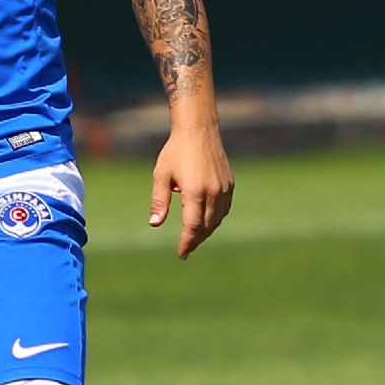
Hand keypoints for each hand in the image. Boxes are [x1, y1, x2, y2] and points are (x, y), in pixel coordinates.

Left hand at [149, 122, 233, 258]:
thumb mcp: (161, 176)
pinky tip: (207, 223)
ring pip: (217, 219)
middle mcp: (213, 192)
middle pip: (207, 226)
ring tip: (194, 239)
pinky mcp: (229, 184)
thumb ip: (159, 201)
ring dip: (206, 232)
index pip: (193, 226)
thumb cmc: (175, 152)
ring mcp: (224, 189)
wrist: (198, 131)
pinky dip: (216, 220)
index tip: (181, 253)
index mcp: (195, 191)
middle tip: (185, 249)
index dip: (187, 241)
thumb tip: (155, 224)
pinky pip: (224, 209)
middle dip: (195, 240)